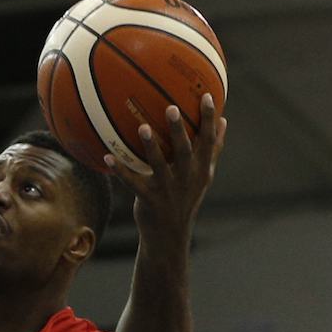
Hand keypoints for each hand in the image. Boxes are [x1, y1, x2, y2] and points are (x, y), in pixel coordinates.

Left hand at [104, 93, 225, 240]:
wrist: (170, 235)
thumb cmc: (186, 198)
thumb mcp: (203, 176)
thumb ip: (212, 150)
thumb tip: (223, 120)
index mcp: (201, 170)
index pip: (208, 142)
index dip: (208, 120)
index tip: (208, 96)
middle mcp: (186, 179)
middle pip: (185, 152)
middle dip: (179, 130)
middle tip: (172, 107)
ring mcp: (167, 190)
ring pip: (159, 165)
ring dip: (151, 147)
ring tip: (143, 127)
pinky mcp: (148, 200)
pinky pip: (132, 183)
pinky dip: (120, 171)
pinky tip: (107, 156)